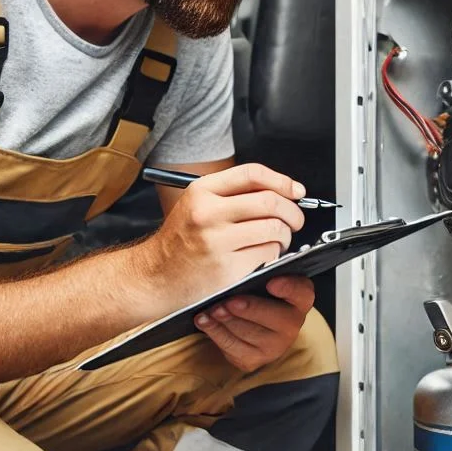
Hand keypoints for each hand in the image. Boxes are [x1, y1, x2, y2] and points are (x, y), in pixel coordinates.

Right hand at [133, 163, 306, 323]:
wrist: (155, 276)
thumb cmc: (180, 241)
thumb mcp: (196, 204)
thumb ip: (232, 194)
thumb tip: (281, 190)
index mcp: (202, 191)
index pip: (253, 174)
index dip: (282, 181)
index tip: (296, 191)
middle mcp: (208, 213)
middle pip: (270, 202)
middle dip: (292, 211)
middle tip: (295, 219)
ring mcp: (217, 241)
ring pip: (274, 229)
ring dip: (285, 235)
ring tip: (278, 239)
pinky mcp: (227, 268)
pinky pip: (268, 254)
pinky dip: (273, 254)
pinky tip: (263, 255)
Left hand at [194, 276, 314, 370]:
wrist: (255, 323)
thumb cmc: (260, 294)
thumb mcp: (266, 278)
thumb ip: (261, 273)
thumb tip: (240, 274)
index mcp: (299, 299)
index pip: (301, 292)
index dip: (287, 287)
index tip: (270, 283)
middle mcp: (293, 325)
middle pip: (273, 317)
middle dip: (248, 309)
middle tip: (228, 302)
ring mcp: (275, 346)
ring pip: (248, 333)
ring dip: (227, 320)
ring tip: (211, 309)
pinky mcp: (254, 359)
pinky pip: (232, 347)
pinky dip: (215, 332)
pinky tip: (204, 321)